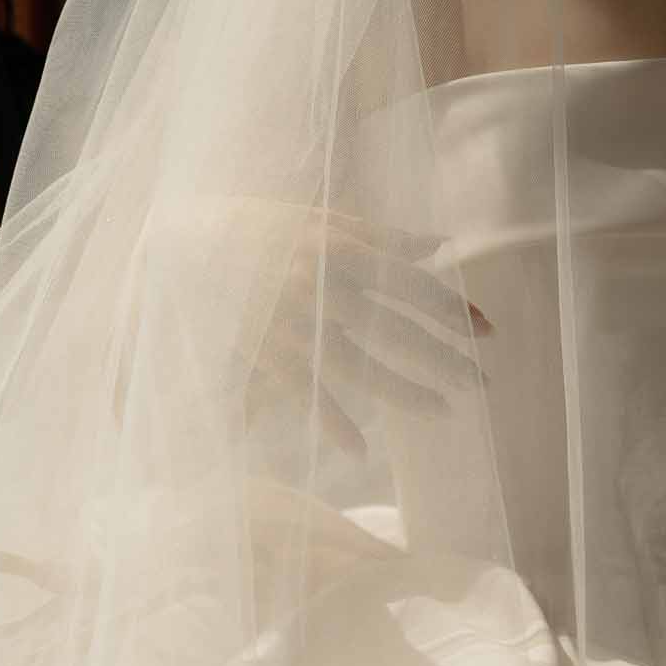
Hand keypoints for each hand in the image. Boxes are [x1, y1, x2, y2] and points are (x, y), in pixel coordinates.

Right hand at [155, 197, 492, 457]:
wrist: (177, 242)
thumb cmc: (254, 225)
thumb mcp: (317, 215)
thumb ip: (379, 232)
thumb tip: (440, 245)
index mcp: (340, 247)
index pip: (413, 282)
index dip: (454, 308)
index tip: (488, 331)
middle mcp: (324, 285)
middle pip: (399, 328)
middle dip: (446, 356)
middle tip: (486, 381)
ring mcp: (295, 323)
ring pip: (362, 365)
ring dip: (406, 392)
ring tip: (444, 411)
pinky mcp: (264, 352)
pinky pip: (306, 393)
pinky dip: (333, 423)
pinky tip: (362, 449)